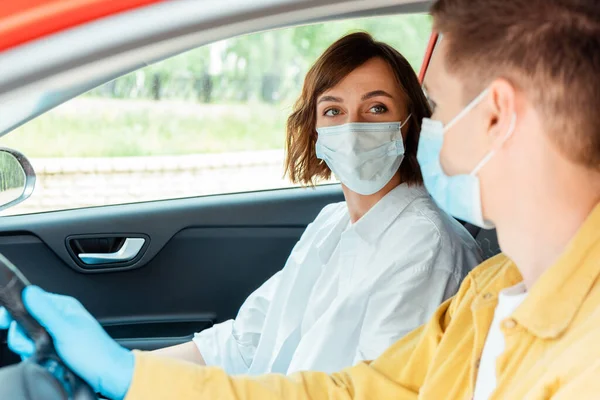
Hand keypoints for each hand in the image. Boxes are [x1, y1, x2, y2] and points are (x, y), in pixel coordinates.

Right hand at [0, 286, 133, 399]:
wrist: (107, 375)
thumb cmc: (95, 352)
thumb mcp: (66, 330)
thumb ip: (46, 311)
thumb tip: (28, 291)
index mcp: (64, 306)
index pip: (31, 299)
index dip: (16, 310)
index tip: (6, 321)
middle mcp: (59, 317)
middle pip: (25, 319)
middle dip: (21, 334)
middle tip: (30, 344)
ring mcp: (56, 333)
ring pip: (27, 335)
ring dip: (26, 345)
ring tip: (39, 352)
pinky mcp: (54, 347)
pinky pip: (33, 347)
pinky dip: (32, 353)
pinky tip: (40, 358)